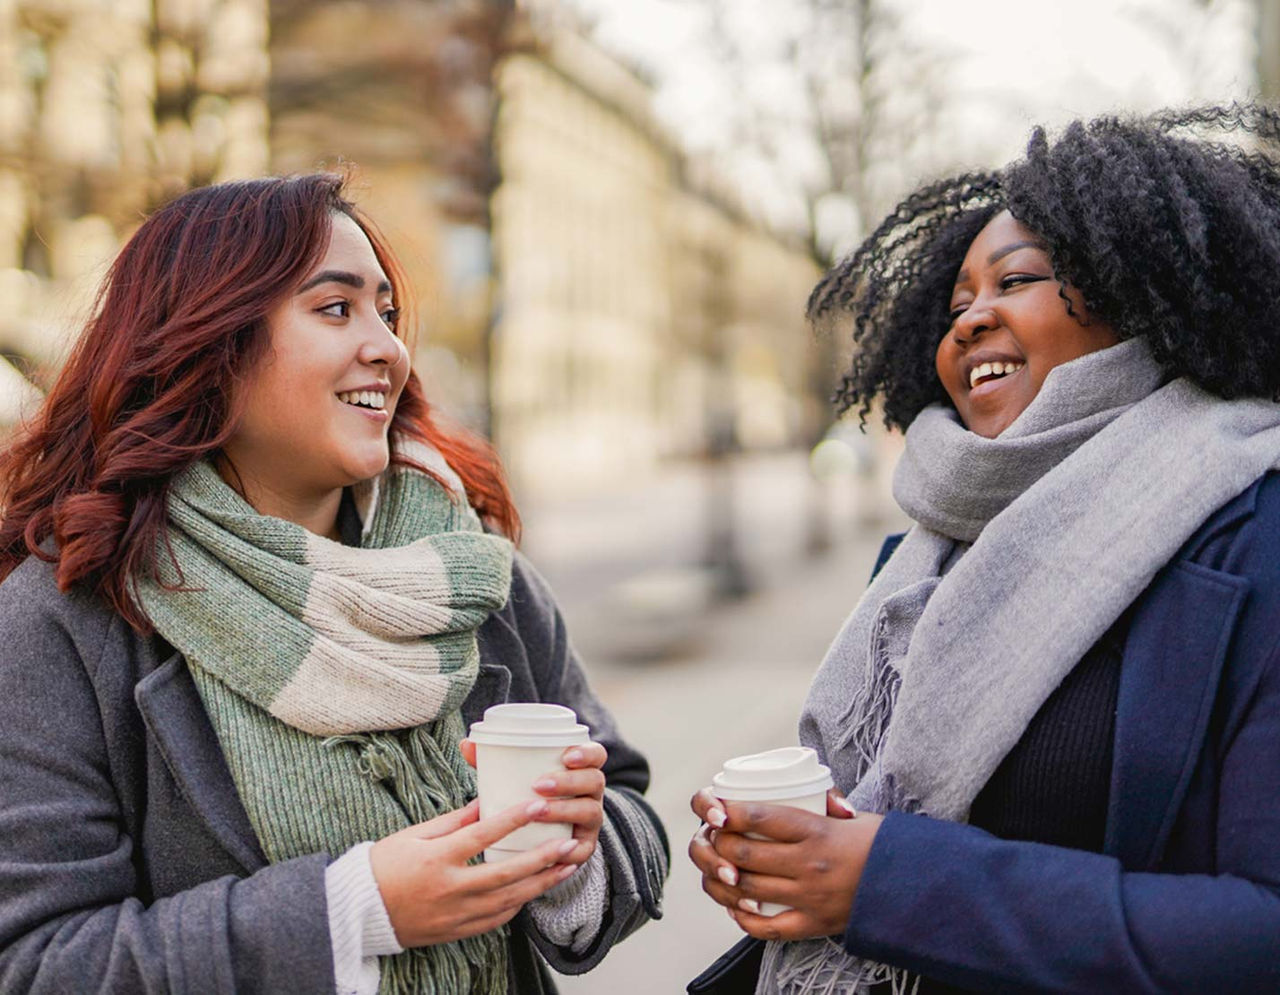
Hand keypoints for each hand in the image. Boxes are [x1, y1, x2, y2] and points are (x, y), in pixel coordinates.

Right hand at [370, 797, 579, 947]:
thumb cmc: (384, 866)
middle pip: (506, 873)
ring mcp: (455, 914)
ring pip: (509, 899)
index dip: (512, 821)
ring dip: (541, 883)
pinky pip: (496, 919)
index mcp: (436, 858)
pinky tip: (535, 889)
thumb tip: (486, 801)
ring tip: (567, 867)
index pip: (481, 836)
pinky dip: (518, 903)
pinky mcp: (457, 931)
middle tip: (570, 843)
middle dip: (543, 859)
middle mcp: (449, 889)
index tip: (537, 806)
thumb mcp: (414, 835)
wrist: (358, 912)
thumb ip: (453, 820)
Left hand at [461, 738, 606, 869]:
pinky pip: (583, 850)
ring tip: (539, 811)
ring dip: (566, 810)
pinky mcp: (583, 848)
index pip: (596, 755)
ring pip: (590, 812)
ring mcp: (589, 821)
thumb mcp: (513, 777)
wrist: (534, 837)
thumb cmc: (523, 797)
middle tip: (539, 784)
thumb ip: (494, 760)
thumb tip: (467, 745)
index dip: (587, 753)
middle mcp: (590, 794)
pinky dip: (571, 849)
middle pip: (594, 781)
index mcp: (580, 770)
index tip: (566, 755)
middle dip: (570, 781)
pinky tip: (556, 849)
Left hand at [689, 787, 881, 940]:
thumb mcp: (850, 815)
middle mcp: (809, 863)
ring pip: (749, 889)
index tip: (716, 808)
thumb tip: (796, 788)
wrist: (912, 884)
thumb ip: (819, 803)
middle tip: (715, 838)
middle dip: (720, 845)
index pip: (760, 817)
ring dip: (724, 880)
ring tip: (719, 869)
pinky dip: (744, 919)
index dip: (730, 812)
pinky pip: (768, 928)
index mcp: (817, 830)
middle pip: (746, 854)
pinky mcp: (815, 924)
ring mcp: (810, 896)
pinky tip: (736, 907)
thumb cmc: (879, 844)